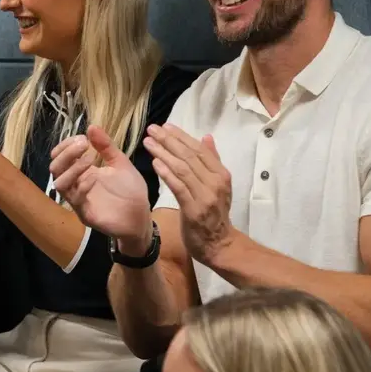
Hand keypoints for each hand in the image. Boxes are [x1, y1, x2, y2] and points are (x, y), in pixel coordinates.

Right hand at [50, 126, 151, 250]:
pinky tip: (94, 177)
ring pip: (59, 183)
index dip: (66, 145)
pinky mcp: (85, 214)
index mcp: (82, 171)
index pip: (60, 156)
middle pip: (55, 167)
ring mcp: (78, 200)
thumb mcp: (119, 162)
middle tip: (84, 144)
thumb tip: (91, 126)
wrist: (141, 215)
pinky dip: (82, 185)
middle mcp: (76, 184)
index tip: (82, 137)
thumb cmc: (130, 189)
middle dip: (67, 153)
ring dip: (72, 168)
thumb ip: (106, 146)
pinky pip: (75, 199)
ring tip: (90, 159)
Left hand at [143, 123, 232, 264]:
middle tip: (152, 129)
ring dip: (164, 153)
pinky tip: (155, 163)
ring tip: (149, 142)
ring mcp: (205, 195)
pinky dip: (167, 173)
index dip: (182, 136)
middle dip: (169, 140)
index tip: (166, 126)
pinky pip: (179, 187)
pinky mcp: (194, 209)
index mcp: (221, 174)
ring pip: (182, 169)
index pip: (200, 149)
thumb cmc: (215, 214)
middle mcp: (215, 182)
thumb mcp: (218, 185)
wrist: (219, 245)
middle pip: (190, 156)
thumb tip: (206, 137)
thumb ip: (212, 161)